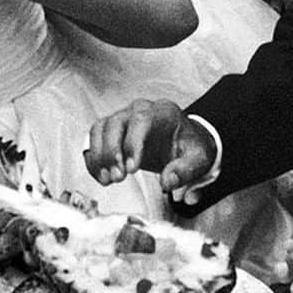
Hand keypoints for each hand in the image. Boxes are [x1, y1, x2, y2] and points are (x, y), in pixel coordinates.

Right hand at [84, 100, 216, 198]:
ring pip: (101, 129)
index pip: (142, 119)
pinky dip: (94, 159)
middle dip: (112, 152)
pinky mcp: (112, 131)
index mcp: (162, 112)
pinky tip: (102, 176)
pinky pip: (94, 140)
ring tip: (108, 180)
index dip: (133, 143)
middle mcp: (139, 110)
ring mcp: (123, 119)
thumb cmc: (190, 146)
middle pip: (116, 122)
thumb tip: (168, 181)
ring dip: (99, 156)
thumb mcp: (199, 159)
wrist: (184, 141)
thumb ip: (186, 170)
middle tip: (118, 178)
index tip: (132, 169)